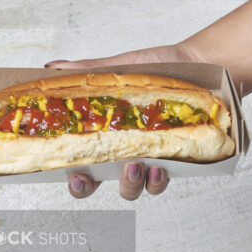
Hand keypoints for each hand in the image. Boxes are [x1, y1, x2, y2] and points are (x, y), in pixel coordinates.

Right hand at [50, 45, 197, 199]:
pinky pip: (160, 183)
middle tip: (88, 179)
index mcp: (101, 134)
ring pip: (130, 189)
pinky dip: (157, 181)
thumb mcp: (119, 67)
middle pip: (95, 184)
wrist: (197, 63)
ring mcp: (145, 158)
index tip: (73, 173)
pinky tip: (160, 166)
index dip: (71, 176)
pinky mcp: (172, 160)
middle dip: (87, 188)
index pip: (77, 162)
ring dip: (129, 184)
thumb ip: (87, 71)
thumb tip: (54, 66)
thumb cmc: (156, 67)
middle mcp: (120, 151)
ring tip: (134, 166)